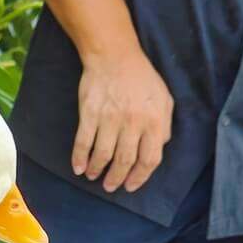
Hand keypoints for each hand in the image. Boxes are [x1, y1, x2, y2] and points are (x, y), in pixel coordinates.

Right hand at [73, 47, 172, 193]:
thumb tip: (158, 148)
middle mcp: (133, 122)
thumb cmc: (141, 78)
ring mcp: (110, 118)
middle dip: (117, 178)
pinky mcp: (90, 112)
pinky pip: (84, 141)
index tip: (131, 185)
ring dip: (98, 170)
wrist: (114, 55)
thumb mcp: (164, 100)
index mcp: (154, 121)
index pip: (150, 159)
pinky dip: (80, 157)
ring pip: (103, 154)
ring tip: (94, 177)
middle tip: (111, 186)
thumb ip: (164, 126)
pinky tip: (78, 167)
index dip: (140, 177)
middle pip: (125, 161)